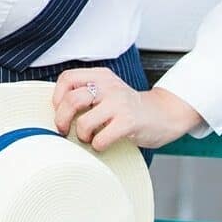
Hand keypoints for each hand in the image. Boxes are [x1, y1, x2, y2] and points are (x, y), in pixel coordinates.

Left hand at [52, 68, 202, 150]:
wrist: (164, 114)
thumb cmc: (130, 107)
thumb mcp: (108, 91)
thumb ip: (88, 93)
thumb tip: (57, 109)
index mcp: (101, 76)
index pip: (67, 78)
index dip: (57, 96)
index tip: (58, 109)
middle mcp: (109, 86)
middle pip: (71, 100)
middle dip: (61, 119)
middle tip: (63, 129)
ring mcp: (119, 103)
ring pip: (84, 121)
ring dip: (81, 134)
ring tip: (87, 137)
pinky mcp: (128, 122)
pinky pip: (101, 138)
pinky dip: (97, 145)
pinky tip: (101, 144)